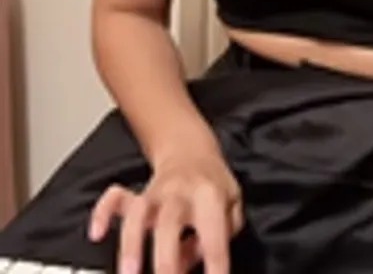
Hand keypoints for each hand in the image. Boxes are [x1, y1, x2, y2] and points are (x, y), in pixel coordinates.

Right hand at [87, 145, 242, 273]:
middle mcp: (179, 194)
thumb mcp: (232, 206)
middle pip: (169, 224)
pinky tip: (97, 233)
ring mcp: (153, 193)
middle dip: (167, 260)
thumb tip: (192, 261)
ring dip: (131, 246)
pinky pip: (113, 199)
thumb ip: (221, 234)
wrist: (191, 152)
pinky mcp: (134, 194)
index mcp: (210, 196)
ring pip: (137, 215)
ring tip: (129, 273)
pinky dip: (102, 213)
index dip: (215, 264)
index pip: (214, 235)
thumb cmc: (214, 187)